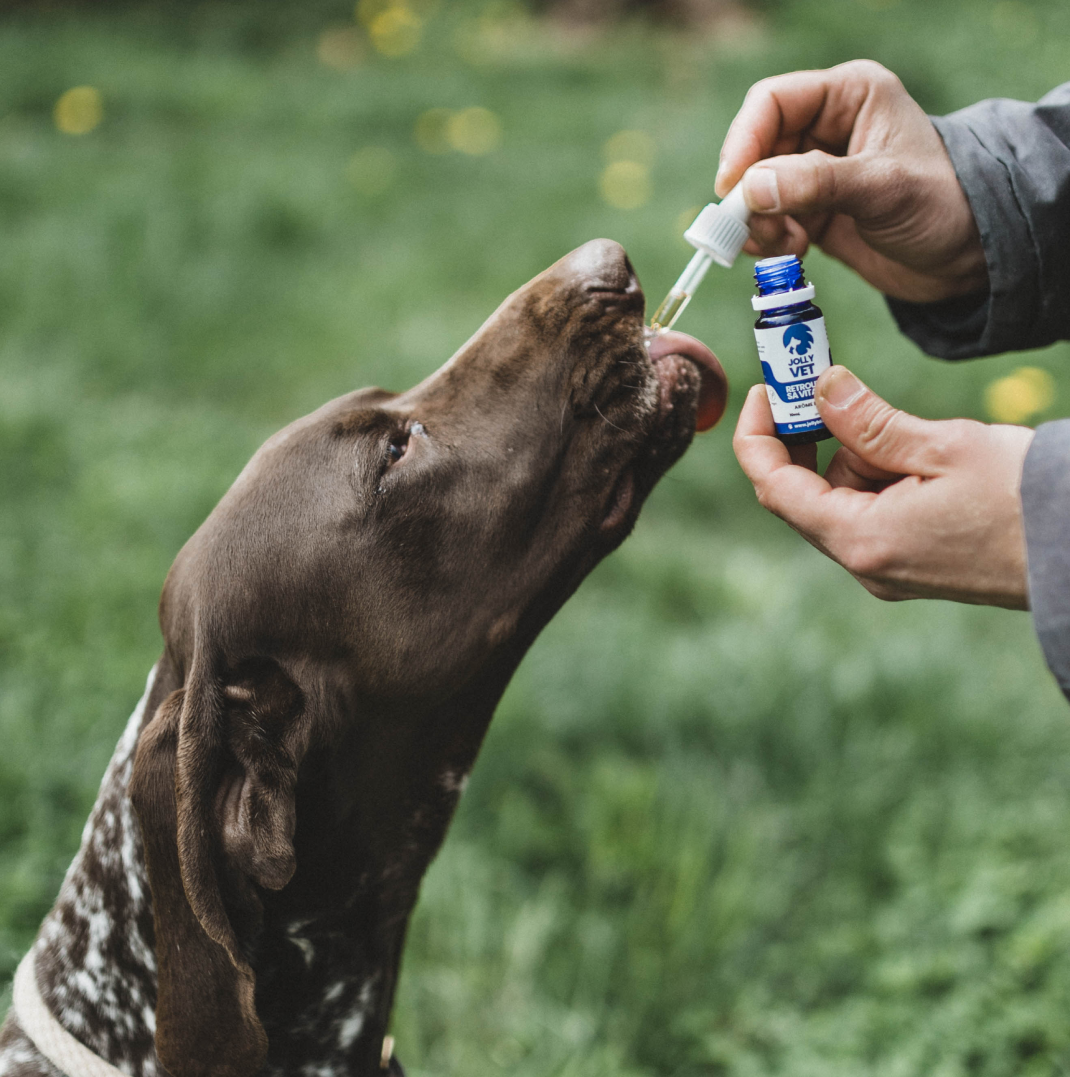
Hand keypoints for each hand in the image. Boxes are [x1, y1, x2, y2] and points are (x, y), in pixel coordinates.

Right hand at [715, 60, 987, 303]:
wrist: (967, 256)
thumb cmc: (942, 205)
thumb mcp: (882, 188)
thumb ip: (816, 183)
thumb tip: (750, 188)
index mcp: (848, 97)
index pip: (772, 103)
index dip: (744, 142)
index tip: (733, 187)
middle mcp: (826, 128)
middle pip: (756, 151)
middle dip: (750, 194)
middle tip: (757, 231)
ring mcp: (815, 173)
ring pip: (757, 191)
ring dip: (759, 223)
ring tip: (788, 246)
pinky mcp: (811, 212)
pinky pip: (768, 221)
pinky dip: (768, 240)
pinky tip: (794, 252)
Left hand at [732, 366, 1032, 608]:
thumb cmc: (1026, 498)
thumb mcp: (944, 445)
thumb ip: (870, 420)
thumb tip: (821, 388)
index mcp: (862, 540)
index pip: (775, 488)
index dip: (757, 437)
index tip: (765, 392)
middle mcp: (865, 564)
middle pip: (804, 494)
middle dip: (814, 439)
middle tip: (829, 389)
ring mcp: (885, 570)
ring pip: (840, 499)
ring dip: (858, 457)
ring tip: (916, 439)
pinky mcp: (908, 565)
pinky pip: (870, 513)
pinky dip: (880, 477)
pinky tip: (924, 461)